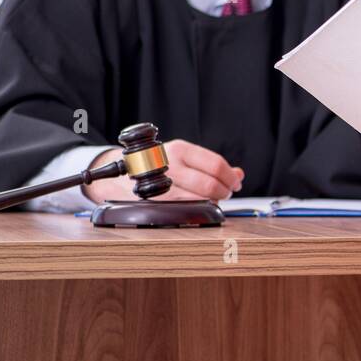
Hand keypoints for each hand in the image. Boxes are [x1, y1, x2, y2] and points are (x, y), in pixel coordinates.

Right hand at [81, 139, 243, 202]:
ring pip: (198, 200)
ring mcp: (160, 186)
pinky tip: (198, 206)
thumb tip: (239, 174)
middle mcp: (169, 165)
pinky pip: (184, 210)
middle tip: (226, 193)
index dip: (231, 177)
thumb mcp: (184, 156)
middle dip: (224, 192)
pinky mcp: (153, 203)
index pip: (215, 164)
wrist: (121, 173)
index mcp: (180, 149)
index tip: (236, 183)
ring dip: (212, 202)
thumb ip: (211, 164)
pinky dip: (197, 210)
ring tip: (213, 198)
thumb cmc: (159, 164)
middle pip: (209, 185)